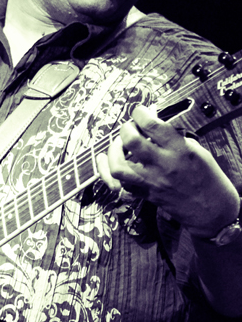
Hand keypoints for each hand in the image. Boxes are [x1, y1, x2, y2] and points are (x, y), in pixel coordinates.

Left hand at [96, 105, 239, 237]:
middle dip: (126, 128)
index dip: (140, 113)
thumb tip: (154, 123)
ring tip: (118, 145)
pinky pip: (119, 183)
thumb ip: (174, 138)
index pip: (152, 125)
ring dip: (113, 151)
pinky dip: (110, 171)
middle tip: (130, 127)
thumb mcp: (197, 151)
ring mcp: (151, 181)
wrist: (212, 211)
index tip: (139, 111)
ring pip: (118, 166)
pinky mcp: (144, 194)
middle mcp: (163, 165)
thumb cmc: (207, 178)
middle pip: (131, 141)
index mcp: (179, 150)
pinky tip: (108, 161)